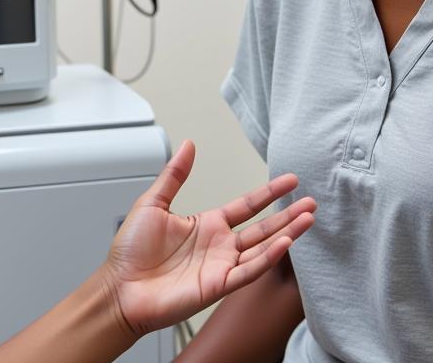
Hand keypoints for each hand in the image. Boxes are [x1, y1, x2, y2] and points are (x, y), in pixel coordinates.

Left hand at [101, 140, 314, 337]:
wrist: (120, 287)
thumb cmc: (131, 251)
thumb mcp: (154, 202)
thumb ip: (175, 174)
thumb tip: (189, 145)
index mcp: (207, 224)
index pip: (247, 206)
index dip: (268, 193)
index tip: (289, 180)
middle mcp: (220, 245)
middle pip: (263, 227)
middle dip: (288, 215)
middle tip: (312, 202)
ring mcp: (221, 266)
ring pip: (262, 248)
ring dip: (287, 234)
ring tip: (308, 219)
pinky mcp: (218, 285)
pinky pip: (249, 270)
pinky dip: (268, 258)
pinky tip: (284, 243)